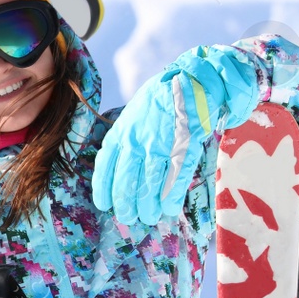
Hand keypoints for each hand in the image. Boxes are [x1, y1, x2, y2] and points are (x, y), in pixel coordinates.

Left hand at [93, 45, 260, 225]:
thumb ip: (127, 136)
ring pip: (148, 186)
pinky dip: (170, 198)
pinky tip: (169, 208)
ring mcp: (160, 145)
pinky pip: (174, 180)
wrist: (195, 80)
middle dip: (126, 205)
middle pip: (126, 183)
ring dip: (148, 207)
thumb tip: (120, 162)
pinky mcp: (183, 148)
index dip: (103, 189)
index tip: (104, 204)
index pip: (106, 166)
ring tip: (150, 216)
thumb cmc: (163, 98)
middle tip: (130, 217)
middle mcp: (137, 141)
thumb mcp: (135, 113)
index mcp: (122, 132)